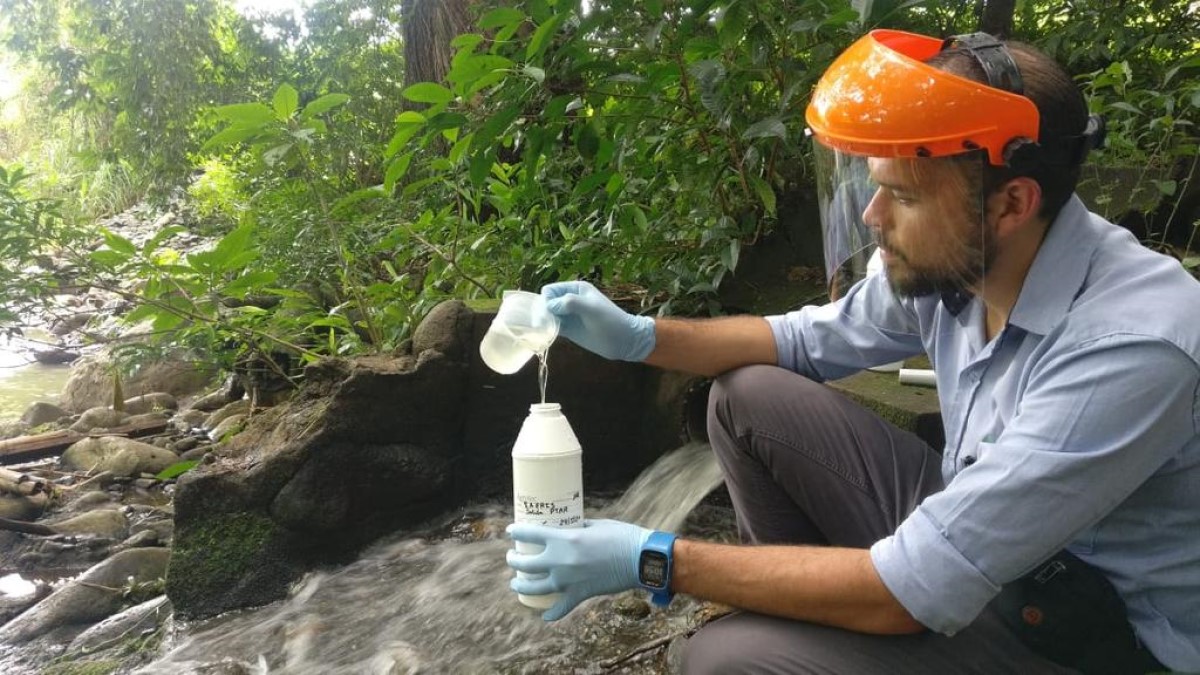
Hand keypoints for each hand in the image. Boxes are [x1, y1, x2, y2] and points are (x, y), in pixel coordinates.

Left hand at [506, 519, 651, 620]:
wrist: (641, 559)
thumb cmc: (621, 536)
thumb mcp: (595, 525)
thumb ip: (576, 529)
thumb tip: (566, 529)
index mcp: (564, 539)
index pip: (529, 534)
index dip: (515, 531)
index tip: (510, 531)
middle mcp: (561, 561)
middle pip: (525, 563)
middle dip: (513, 560)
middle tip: (512, 556)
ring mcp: (568, 581)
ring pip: (534, 587)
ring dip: (521, 585)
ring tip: (516, 583)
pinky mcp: (580, 594)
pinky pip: (561, 608)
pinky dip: (551, 614)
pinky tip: (544, 615)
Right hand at [541, 281, 655, 361]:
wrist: (623, 341)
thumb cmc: (610, 321)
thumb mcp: (592, 309)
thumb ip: (571, 303)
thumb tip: (549, 305)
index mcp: (576, 289)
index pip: (550, 290)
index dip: (548, 300)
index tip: (553, 312)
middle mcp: (570, 300)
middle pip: (546, 302)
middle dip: (543, 311)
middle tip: (547, 324)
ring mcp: (569, 315)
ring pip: (547, 315)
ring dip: (544, 321)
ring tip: (547, 330)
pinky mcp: (569, 329)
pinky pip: (552, 326)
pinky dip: (548, 329)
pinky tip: (549, 335)